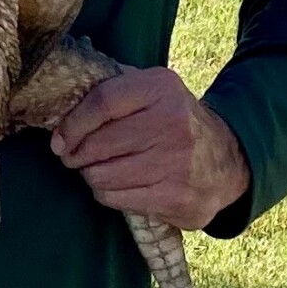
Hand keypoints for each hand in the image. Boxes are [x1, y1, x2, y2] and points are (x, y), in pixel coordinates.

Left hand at [51, 65, 250, 231]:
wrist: (227, 158)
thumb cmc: (173, 120)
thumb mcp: (153, 90)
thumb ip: (113, 90)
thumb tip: (63, 111)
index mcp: (161, 88)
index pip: (102, 102)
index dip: (72, 124)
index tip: (59, 139)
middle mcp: (172, 123)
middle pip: (98, 144)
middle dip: (76, 154)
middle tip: (72, 156)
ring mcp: (177, 163)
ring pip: (103, 176)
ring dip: (90, 175)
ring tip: (96, 169)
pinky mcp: (177, 198)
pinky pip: (118, 199)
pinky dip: (107, 193)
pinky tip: (116, 185)